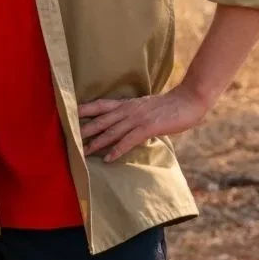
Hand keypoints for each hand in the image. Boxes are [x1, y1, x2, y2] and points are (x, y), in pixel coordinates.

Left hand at [77, 87, 208, 162]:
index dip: (85, 109)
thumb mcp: (147, 107)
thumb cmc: (170, 106)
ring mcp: (138, 118)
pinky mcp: (148, 127)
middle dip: (84, 130)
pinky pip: (129, 140)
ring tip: (83, 153)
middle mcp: (129, 109)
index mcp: (128, 104)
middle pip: (101, 120)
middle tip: (69, 139)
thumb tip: (124, 125)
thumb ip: (134, 115)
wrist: (189, 101)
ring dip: (96, 143)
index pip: (101, 105)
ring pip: (112, 131)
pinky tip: (108, 159)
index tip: (69, 114)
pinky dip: (117, 150)